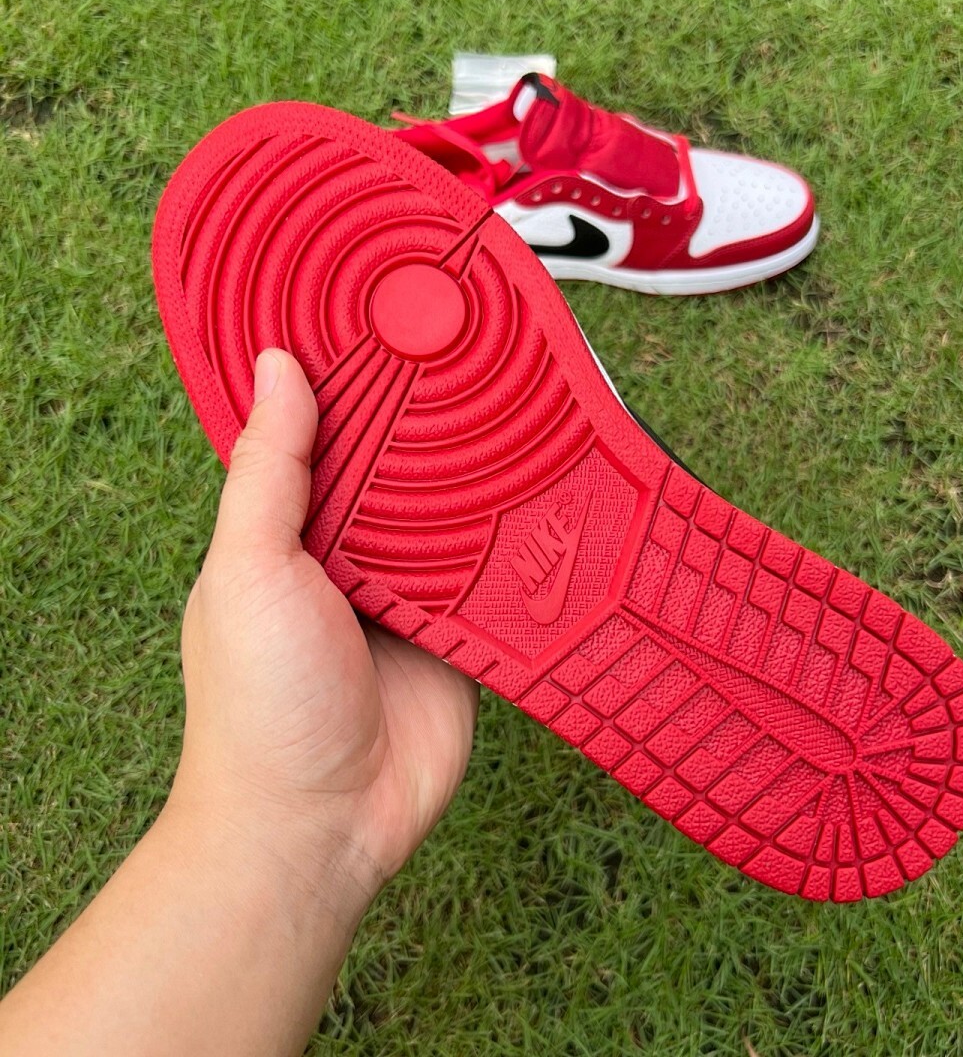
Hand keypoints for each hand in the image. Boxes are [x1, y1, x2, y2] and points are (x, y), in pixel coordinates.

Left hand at [173, 349, 478, 910]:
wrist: (323, 825)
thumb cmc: (260, 705)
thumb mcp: (248, 572)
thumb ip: (268, 473)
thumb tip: (276, 367)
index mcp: (291, 524)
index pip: (326, 426)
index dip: (350, 367)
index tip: (384, 301)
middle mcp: (354, 548)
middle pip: (403, 460)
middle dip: (433, 407)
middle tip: (476, 328)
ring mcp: (414, 587)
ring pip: (457, 508)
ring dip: (484, 466)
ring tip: (526, 386)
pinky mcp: (464, 628)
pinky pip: (496, 568)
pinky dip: (518, 536)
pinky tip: (551, 485)